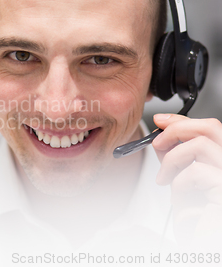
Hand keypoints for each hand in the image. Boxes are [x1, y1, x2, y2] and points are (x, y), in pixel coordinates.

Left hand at [152, 114, 221, 249]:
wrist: (203, 249)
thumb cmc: (198, 222)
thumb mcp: (183, 183)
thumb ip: (176, 159)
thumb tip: (162, 137)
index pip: (211, 129)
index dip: (183, 120)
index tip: (161, 120)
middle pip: (212, 127)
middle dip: (177, 128)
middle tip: (158, 142)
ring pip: (201, 145)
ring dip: (173, 159)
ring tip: (165, 179)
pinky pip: (196, 171)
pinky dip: (179, 181)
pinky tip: (179, 197)